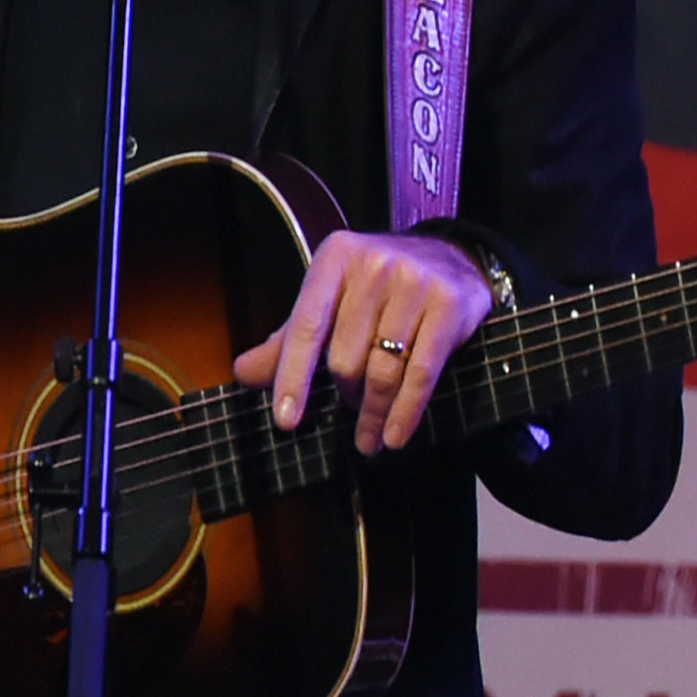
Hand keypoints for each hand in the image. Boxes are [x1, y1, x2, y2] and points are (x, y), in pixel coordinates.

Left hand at [234, 230, 492, 456]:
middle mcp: (375, 263)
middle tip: (349, 412)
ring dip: (373, 415)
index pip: (307, 326)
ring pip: (382, 370)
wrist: (453, 258)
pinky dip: (405, 412)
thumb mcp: (334, 299)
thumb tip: (243, 371)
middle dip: (344, 396)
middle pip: (345, 357)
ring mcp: (415, 281)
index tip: (286, 421)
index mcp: (337, 257)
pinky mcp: (449, 304)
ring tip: (369, 438)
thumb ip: (291, 338)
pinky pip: (421, 373)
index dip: (293, 377)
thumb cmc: (380, 287)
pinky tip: (395, 436)